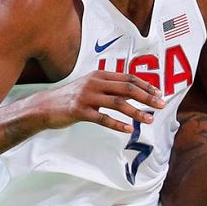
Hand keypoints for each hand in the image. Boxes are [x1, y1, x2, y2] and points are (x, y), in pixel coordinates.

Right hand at [31, 70, 165, 132]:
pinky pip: (103, 119)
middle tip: (161, 105)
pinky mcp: (79, 111)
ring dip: (137, 112)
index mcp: (100, 75)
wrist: (44, 106)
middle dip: (147, 97)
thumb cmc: (72, 97)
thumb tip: (135, 93)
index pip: (128, 78)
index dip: (146, 85)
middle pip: (127, 89)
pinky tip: (129, 129)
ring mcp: (86, 97)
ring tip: (150, 119)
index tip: (159, 93)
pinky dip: (118, 124)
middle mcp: (94, 83)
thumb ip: (111, 87)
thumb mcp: (92, 86)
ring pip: (118, 104)